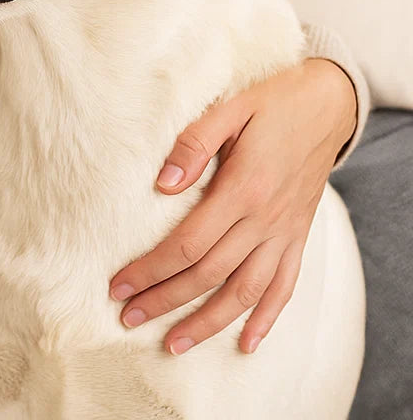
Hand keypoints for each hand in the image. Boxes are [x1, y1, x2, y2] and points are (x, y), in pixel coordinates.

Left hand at [108, 58, 356, 355]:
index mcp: (242, 189)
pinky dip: (266, 318)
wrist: (328, 106)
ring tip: (174, 344)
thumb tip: (161, 184)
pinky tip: (247, 343)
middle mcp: (264, 220)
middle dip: (165, 300)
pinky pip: (285, 286)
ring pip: (245, 292)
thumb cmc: (271, 103)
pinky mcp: (297, 237)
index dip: (151, 269)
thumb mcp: (229, 109)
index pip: (187, 243)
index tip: (119, 285)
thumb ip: (193, 144)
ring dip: (208, 322)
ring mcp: (284, 233)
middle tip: (128, 317)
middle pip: (208, 274)